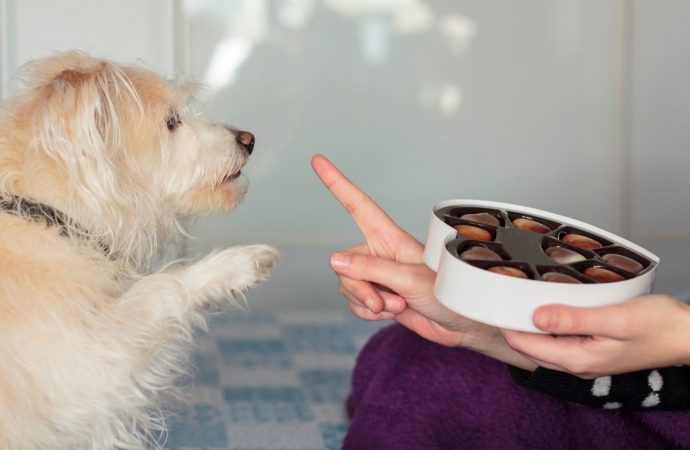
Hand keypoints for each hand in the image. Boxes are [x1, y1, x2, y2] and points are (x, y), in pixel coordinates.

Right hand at [312, 154, 536, 368]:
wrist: (460, 325)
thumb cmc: (448, 294)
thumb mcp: (409, 280)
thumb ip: (371, 270)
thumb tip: (334, 260)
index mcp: (390, 237)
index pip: (358, 205)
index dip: (337, 183)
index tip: (318, 161)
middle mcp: (379, 253)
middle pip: (344, 264)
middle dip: (359, 288)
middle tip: (383, 302)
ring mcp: (377, 276)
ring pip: (347, 286)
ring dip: (367, 303)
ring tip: (396, 306)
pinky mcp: (377, 296)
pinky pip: (354, 303)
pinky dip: (368, 313)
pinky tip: (391, 314)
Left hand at [499, 294, 689, 378]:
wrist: (687, 335)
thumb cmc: (659, 325)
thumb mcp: (615, 318)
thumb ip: (574, 319)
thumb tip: (536, 317)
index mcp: (578, 359)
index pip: (526, 345)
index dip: (505, 324)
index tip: (491, 302)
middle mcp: (577, 363)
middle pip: (530, 346)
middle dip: (512, 325)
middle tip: (498, 297)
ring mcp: (584, 359)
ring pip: (543, 343)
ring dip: (528, 325)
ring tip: (515, 299)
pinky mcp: (591, 350)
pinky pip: (559, 340)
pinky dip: (547, 325)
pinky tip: (546, 308)